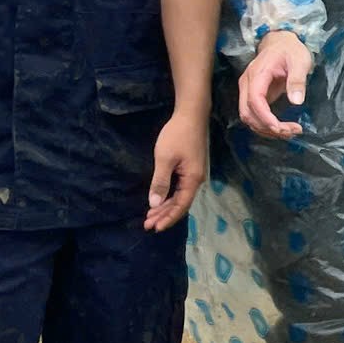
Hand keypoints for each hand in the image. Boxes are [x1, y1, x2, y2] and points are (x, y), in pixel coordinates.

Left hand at [146, 106, 207, 231]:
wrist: (191, 114)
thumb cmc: (177, 135)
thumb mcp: (165, 158)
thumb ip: (160, 182)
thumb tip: (155, 204)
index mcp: (192, 180)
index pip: (180, 206)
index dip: (168, 218)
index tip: (154, 228)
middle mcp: (196, 180)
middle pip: (180, 204)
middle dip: (164, 215)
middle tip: (147, 224)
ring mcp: (194, 174)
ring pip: (180, 196)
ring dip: (165, 207)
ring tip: (151, 216)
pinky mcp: (190, 168)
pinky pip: (180, 188)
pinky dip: (169, 196)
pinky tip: (160, 200)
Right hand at [240, 31, 312, 138]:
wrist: (281, 42)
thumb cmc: (290, 50)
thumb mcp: (299, 61)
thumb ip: (297, 80)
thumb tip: (296, 101)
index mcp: (257, 74)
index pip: (254, 100)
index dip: (265, 117)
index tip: (280, 128)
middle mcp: (247, 84)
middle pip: (248, 113)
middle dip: (267, 127)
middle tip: (291, 132)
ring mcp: (248, 90)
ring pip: (249, 117)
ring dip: (267, 129)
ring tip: (290, 132)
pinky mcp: (253, 96)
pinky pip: (254, 115)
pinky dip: (266, 125)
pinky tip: (282, 128)